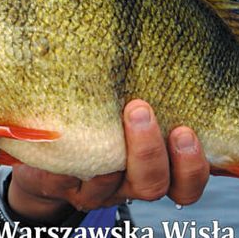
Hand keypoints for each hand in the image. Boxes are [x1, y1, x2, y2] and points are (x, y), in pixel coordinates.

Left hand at [7, 100, 209, 221]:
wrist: (47, 160)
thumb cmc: (98, 125)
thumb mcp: (124, 113)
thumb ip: (143, 98)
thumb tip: (165, 47)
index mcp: (153, 171)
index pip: (185, 185)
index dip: (191, 166)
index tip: (186, 131)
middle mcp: (127, 185)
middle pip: (152, 185)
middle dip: (149, 149)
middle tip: (141, 110)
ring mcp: (94, 190)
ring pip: (110, 185)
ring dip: (110, 154)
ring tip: (100, 121)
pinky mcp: (61, 187)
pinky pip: (66, 179)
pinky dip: (70, 159)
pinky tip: (66, 135)